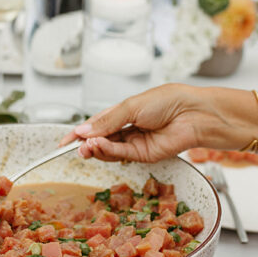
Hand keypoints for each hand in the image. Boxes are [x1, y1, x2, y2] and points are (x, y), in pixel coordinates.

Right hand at [59, 84, 225, 162]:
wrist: (193, 114)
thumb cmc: (168, 101)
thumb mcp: (131, 106)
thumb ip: (107, 121)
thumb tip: (84, 131)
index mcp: (123, 112)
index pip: (96, 124)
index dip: (79, 133)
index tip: (63, 142)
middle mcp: (128, 128)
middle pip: (100, 139)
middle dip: (85, 143)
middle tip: (73, 146)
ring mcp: (135, 143)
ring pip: (108, 149)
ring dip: (94, 148)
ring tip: (85, 147)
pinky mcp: (144, 155)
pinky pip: (121, 154)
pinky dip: (107, 151)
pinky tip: (98, 146)